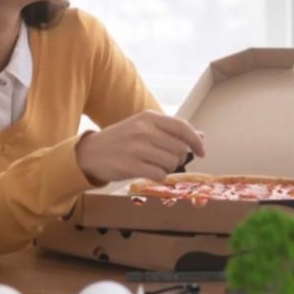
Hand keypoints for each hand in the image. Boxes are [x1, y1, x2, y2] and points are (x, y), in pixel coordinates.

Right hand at [75, 112, 207, 184]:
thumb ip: (171, 131)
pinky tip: (149, 172)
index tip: (202, 152)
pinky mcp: (130, 165)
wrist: (90, 153)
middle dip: (179, 158)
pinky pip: (159, 174)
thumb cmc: (121, 140)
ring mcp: (136, 147)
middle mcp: (143, 130)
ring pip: (171, 162)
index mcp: (149, 117)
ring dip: (168, 168)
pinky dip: (159, 176)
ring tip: (154, 165)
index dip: (196, 141)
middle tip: (167, 160)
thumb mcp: (144, 128)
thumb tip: (201, 136)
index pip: (182, 127)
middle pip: (179, 148)